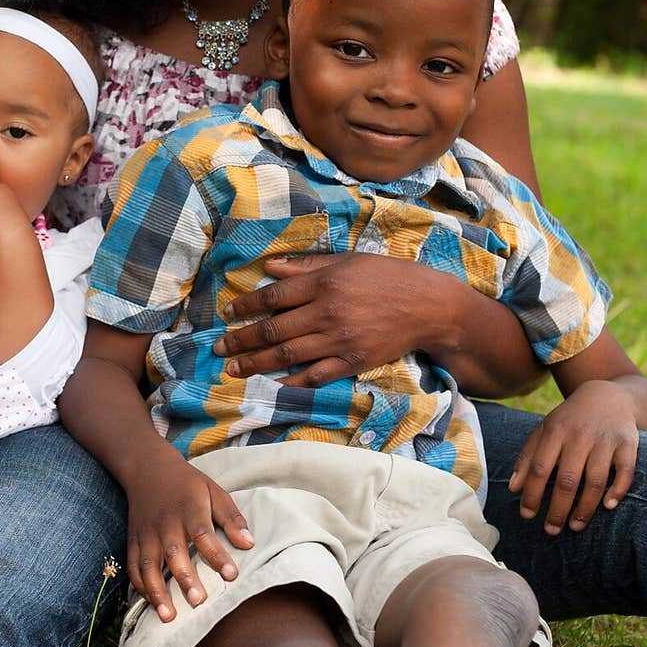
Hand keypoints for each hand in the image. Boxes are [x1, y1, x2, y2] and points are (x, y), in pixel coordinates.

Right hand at [126, 461, 253, 621]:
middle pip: (174, 553)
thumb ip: (231, 517)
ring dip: (157, 591)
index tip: (231, 575)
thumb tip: (249, 543)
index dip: (216, 555)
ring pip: (148, 565)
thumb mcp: (214, 491)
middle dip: (185, 578)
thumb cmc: (187, 484)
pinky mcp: (133, 540)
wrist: (148, 469)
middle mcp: (165, 523)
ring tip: (168, 615)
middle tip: (198, 601)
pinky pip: (133, 566)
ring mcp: (146, 533)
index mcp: (189, 509)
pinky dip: (139, 586)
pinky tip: (151, 602)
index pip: (203, 533)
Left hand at [215, 252, 428, 387]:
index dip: (247, 306)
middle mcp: (327, 312)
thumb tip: (269, 268)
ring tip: (233, 369)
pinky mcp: (352, 362)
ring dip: (256, 364)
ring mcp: (339, 340)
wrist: (428, 307)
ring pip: (288, 355)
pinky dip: (292, 382)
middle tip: (219, 348)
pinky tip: (273, 385)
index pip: (274, 296)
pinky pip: (315, 376)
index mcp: (325, 283)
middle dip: (242, 340)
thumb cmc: (387, 277)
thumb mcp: (348, 261)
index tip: (228, 314)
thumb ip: (307, 266)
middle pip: (274, 329)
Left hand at [508, 380, 638, 533]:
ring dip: (585, 508)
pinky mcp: (627, 443)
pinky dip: (618, 490)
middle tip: (551, 530)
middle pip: (567, 480)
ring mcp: (605, 439)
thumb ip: (527, 457)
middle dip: (557, 510)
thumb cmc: (569, 420)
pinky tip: (608, 506)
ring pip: (595, 481)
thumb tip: (513, 488)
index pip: (539, 468)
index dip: (532, 495)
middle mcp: (580, 435)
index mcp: (555, 432)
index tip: (527, 515)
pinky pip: (624, 471)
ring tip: (575, 526)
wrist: (607, 395)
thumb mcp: (544, 431)